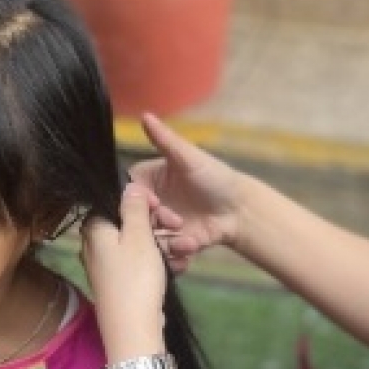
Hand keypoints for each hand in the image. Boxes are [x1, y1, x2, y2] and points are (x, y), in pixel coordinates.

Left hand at [82, 184, 169, 358]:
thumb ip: (134, 209)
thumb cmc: (135, 279)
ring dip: (164, 243)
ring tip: (189, 248)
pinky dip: (158, 262)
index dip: (140, 200)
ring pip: (138, 245)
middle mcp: (95, 247)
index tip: (162, 205)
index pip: (114, 202)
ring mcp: (107, 268)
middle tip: (180, 226)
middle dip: (158, 223)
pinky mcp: (120, 285)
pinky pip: (139, 265)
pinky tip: (179, 266)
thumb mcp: (139, 238)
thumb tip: (129, 185)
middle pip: (128, 223)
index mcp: (94, 229)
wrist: (133, 331)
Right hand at [129, 113, 244, 272]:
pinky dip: (177, 252)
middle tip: (174, 221)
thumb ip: (165, 140)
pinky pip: (163, 253)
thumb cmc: (215, 178)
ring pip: (147, 239)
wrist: (240, 209)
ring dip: (166, 241)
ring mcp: (160, 226)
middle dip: (154, 223)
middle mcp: (151, 203)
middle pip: (135, 218)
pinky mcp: (171, 244)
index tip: (153, 202)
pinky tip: (193, 245)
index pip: (129, 191)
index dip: (137, 199)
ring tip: (187, 238)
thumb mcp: (189, 158)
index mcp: (149, 180)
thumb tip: (145, 115)